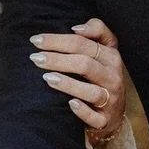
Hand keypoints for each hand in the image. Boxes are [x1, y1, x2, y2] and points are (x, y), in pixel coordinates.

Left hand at [30, 19, 126, 144]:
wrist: (113, 114)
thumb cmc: (102, 76)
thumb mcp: (105, 51)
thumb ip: (96, 31)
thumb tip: (76, 27)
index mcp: (111, 56)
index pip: (84, 43)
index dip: (59, 40)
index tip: (36, 40)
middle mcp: (113, 77)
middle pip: (85, 64)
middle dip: (58, 59)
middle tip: (35, 58)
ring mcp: (111, 100)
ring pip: (92, 91)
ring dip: (68, 84)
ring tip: (46, 78)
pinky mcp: (105, 120)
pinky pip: (95, 117)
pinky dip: (83, 111)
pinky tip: (70, 104)